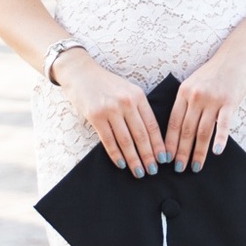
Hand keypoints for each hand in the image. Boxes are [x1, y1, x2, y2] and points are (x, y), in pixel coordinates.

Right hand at [57, 59, 165, 178]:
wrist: (81, 72)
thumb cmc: (105, 84)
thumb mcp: (127, 90)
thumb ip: (138, 107)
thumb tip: (149, 135)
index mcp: (138, 96)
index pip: (152, 125)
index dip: (159, 144)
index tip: (164, 158)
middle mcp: (126, 102)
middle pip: (141, 135)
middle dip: (149, 156)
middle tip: (153, 171)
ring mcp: (110, 109)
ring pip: (126, 140)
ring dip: (134, 159)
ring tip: (139, 172)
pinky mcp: (95, 116)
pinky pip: (108, 140)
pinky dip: (116, 155)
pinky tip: (122, 164)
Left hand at [163, 59, 245, 172]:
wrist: (235, 57)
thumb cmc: (213, 73)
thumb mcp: (193, 83)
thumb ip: (186, 102)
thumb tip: (177, 129)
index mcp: (184, 92)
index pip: (173, 122)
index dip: (169, 142)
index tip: (166, 158)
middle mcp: (196, 96)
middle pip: (186, 130)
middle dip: (181, 152)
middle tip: (179, 169)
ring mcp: (212, 99)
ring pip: (203, 131)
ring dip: (199, 151)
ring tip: (195, 166)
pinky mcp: (229, 101)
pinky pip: (223, 124)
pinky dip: (219, 139)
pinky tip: (216, 152)